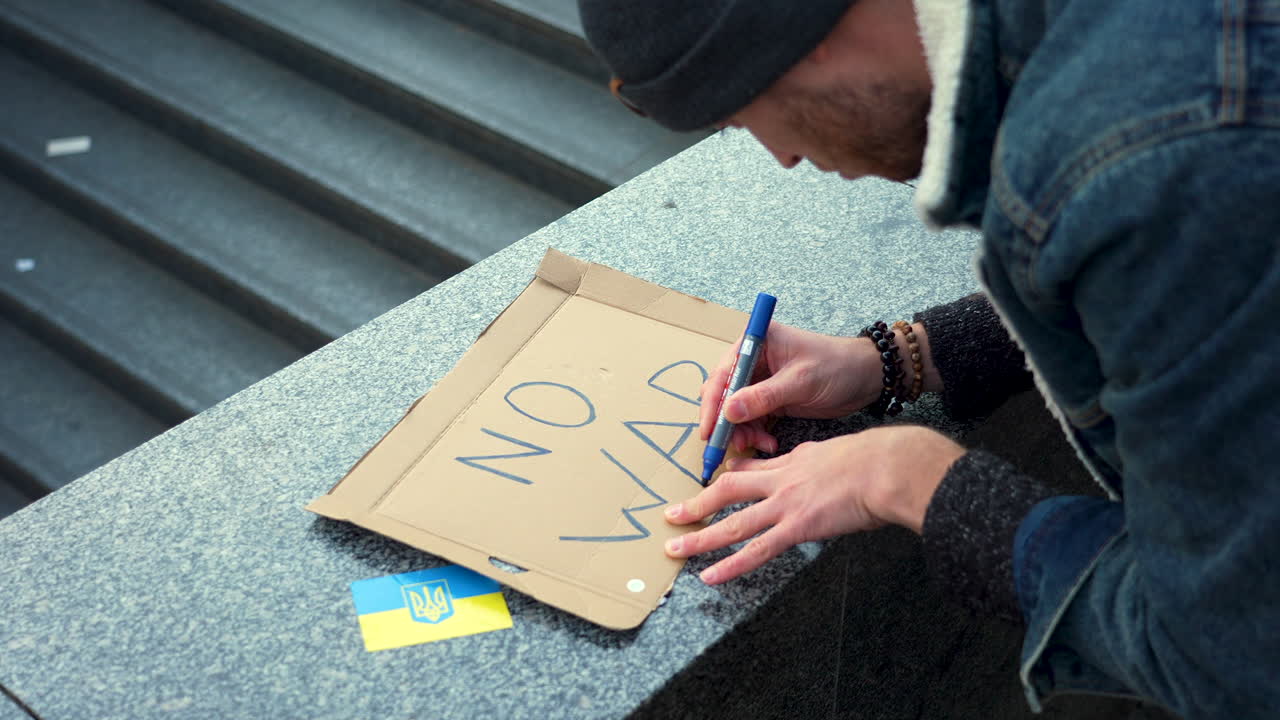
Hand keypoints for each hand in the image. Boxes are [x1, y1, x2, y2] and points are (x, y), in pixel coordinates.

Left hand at [664, 426, 965, 584]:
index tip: (713, 484)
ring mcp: (785, 505)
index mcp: (794, 461)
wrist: (888, 468)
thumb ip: (822, 463)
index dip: (729, 477)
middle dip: (697, 503)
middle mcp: (782, 480)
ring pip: (732, 522)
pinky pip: (756, 551)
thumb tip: (823, 470)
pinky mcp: (797, 527)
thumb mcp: (840, 452)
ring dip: (700, 536)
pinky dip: (730, 565)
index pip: (751, 469)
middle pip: (728, 490)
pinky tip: (710, 576)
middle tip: (672, 514)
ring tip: (674, 548)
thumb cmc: (878, 460)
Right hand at [698, 323, 882, 453]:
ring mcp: (761, 381)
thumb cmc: (838, 365)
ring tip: (759, 445)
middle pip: (724, 394)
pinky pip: (752, 420)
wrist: (867, 377)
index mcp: (756, 342)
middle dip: (726, 421)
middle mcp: (754, 360)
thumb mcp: (800, 381)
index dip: (713, 402)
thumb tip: (728, 411)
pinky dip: (755, 434)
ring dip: (742, 431)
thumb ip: (763, 396)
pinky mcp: (770, 400)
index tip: (710, 429)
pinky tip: (768, 443)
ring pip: (736, 411)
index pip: (724, 373)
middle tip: (733, 444)